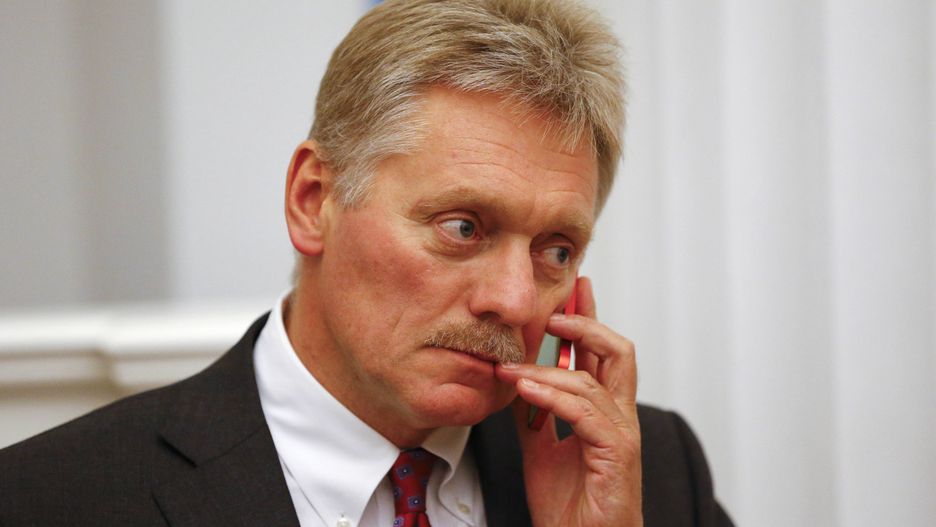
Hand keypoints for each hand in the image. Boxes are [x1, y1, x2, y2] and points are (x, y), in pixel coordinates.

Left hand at [495, 277, 642, 526]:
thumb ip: (534, 411)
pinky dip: (552, 396)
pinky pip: (585, 412)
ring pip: (595, 378)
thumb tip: (516, 378)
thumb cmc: (569, 505)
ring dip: (548, 368)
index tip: (572, 290)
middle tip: (554, 312)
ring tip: (512, 366)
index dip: (588, 319)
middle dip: (586, 323)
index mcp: (604, 411)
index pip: (601, 353)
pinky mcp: (616, 453)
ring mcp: (621, 433)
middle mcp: (619, 416)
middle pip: (618, 351)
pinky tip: (525, 389)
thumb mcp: (540, 447)